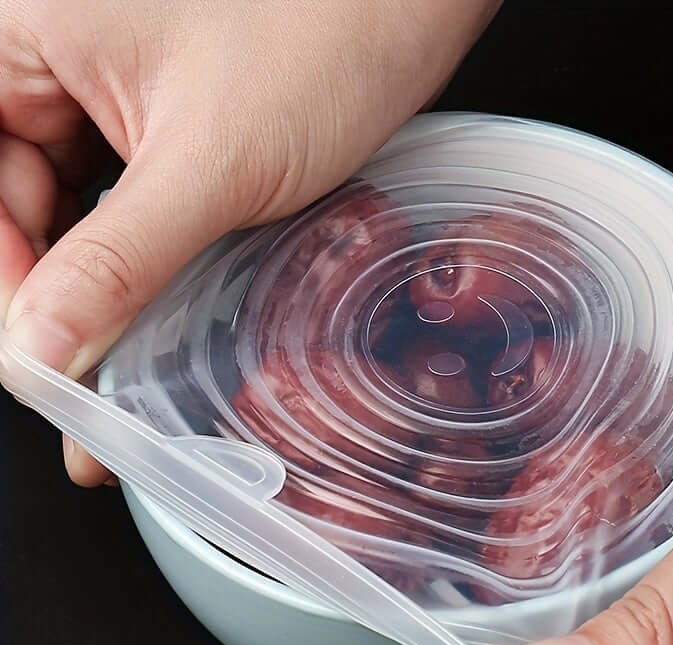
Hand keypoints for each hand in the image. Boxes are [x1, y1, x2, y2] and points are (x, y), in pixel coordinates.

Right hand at [0, 0, 499, 484]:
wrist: (404, 18)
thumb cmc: (321, 44)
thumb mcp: (207, 167)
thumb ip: (117, 261)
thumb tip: (40, 347)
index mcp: (30, 30)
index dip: (7, 272)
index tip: (39, 349)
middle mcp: (60, 53)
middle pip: (15, 194)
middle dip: (54, 278)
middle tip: (87, 354)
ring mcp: (109, 87)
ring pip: (69, 203)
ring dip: (97, 270)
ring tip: (126, 328)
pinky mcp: (158, 119)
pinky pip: (119, 195)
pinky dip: (133, 247)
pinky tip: (155, 286)